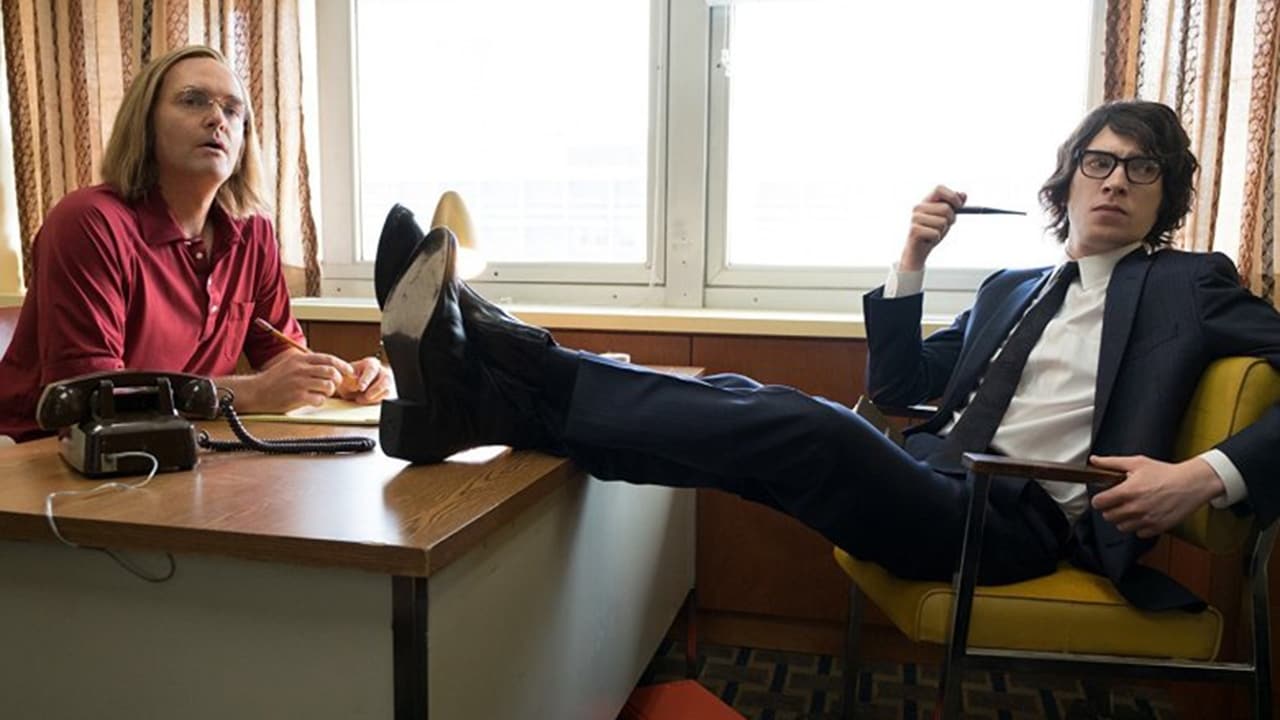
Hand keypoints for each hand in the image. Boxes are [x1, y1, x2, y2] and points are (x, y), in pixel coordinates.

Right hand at [219, 350, 353, 411]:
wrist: (256, 392)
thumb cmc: (274, 380)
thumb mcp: (290, 364)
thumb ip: (307, 364)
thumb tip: (329, 367)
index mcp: (299, 359)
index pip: (328, 359)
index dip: (342, 365)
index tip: (349, 371)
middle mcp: (300, 369)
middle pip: (331, 372)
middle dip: (338, 379)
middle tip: (335, 385)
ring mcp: (299, 383)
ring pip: (328, 385)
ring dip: (330, 391)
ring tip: (323, 394)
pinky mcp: (297, 396)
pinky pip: (319, 399)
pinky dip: (320, 401)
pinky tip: (314, 401)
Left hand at [336, 356, 392, 404]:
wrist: (350, 389)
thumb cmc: (349, 380)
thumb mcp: (345, 378)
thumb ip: (349, 380)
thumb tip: (356, 385)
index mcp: (370, 363)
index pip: (372, 369)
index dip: (366, 379)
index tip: (360, 387)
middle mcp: (381, 371)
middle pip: (386, 378)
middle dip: (375, 389)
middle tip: (366, 396)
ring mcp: (385, 382)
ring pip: (387, 390)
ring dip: (374, 397)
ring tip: (360, 399)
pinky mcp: (385, 392)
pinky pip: (385, 398)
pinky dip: (375, 401)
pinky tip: (365, 400)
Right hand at [900, 185, 966, 271]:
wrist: (917, 251)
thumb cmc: (933, 232)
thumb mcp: (946, 217)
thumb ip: (954, 206)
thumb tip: (963, 194)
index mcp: (926, 201)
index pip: (939, 188)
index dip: (952, 196)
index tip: (959, 206)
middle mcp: (918, 207)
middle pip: (946, 208)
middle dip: (951, 219)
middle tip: (944, 226)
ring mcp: (915, 218)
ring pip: (942, 222)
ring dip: (942, 230)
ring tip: (934, 233)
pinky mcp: (914, 230)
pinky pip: (936, 233)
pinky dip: (936, 238)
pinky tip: (929, 240)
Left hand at [1089, 455, 1225, 537]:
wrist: (1191, 484)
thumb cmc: (1165, 473)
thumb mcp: (1137, 463)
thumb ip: (1111, 463)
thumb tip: (1094, 460)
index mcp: (1128, 491)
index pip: (1099, 503)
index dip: (1099, 500)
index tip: (1103, 498)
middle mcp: (1135, 508)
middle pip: (1108, 517)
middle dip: (1110, 509)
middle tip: (1118, 502)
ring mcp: (1146, 520)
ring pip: (1121, 527)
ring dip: (1123, 519)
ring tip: (1131, 509)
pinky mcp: (1157, 528)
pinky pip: (1138, 533)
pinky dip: (1138, 527)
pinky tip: (1143, 515)